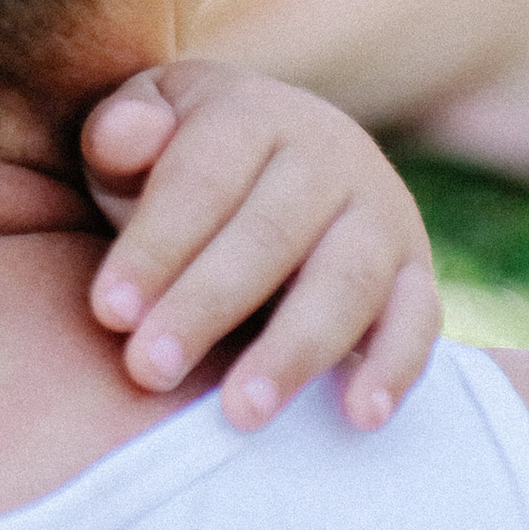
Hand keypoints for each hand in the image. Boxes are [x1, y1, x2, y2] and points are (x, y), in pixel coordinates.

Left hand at [79, 61, 438, 434]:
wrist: (268, 171)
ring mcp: (382, 212)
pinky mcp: (417, 271)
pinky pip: (418, 319)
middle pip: (270, 235)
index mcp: (253, 112)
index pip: (202, 179)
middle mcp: (331, 153)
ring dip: (294, 350)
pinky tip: (358, 416)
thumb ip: (117, 135)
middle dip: (206, 307)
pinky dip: (395, 367)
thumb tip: (130, 133)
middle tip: (149, 371)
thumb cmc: (175, 167)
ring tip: (240, 412)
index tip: (109, 312)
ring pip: (346, 282)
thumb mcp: (133, 139)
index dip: (155, 246)